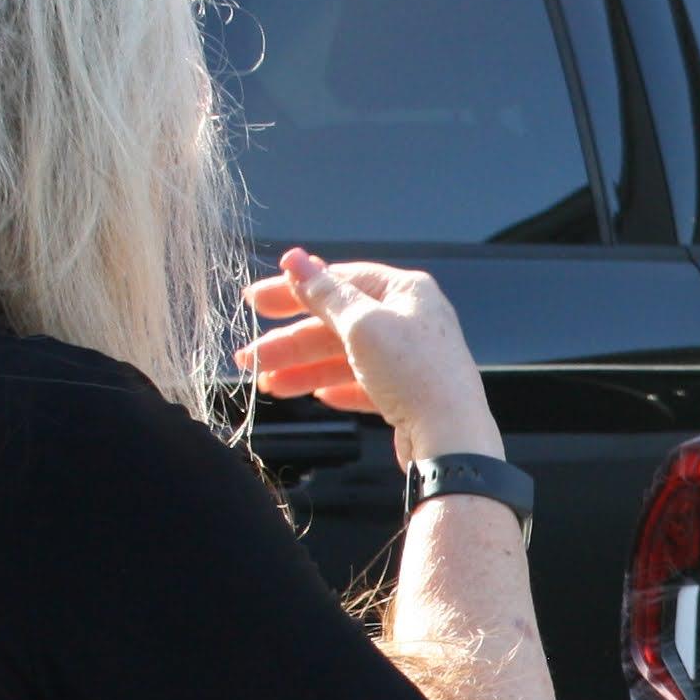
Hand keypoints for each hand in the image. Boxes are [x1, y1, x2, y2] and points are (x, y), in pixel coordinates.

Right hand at [237, 249, 501, 465]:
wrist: (451, 439)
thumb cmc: (414, 373)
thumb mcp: (362, 324)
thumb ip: (324, 294)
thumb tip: (296, 260)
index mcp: (406, 291)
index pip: (340, 280)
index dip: (295, 290)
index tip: (256, 301)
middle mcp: (410, 321)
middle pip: (337, 324)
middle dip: (290, 341)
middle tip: (248, 355)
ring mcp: (410, 360)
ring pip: (345, 358)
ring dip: (303, 370)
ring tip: (267, 384)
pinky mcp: (409, 395)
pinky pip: (363, 385)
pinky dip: (337, 389)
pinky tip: (317, 397)